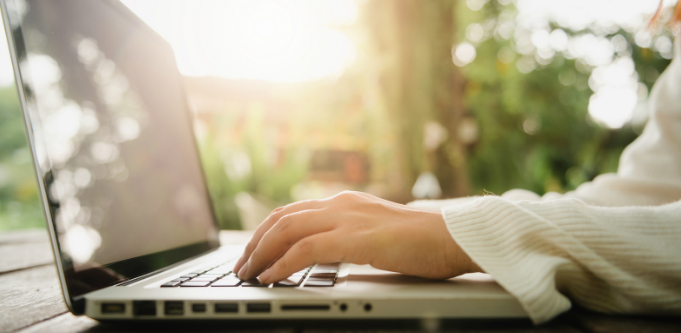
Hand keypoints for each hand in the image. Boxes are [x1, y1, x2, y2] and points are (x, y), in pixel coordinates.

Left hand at [233, 191, 480, 283]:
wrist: (451, 237)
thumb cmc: (420, 241)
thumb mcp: (375, 232)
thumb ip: (349, 236)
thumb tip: (324, 252)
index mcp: (344, 202)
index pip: (293, 211)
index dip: (267, 232)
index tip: (254, 252)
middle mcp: (340, 204)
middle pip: (282, 217)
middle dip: (255, 242)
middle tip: (242, 265)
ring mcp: (347, 219)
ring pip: (287, 230)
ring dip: (261, 253)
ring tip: (248, 273)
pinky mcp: (355, 238)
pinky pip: (305, 250)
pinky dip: (282, 264)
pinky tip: (271, 278)